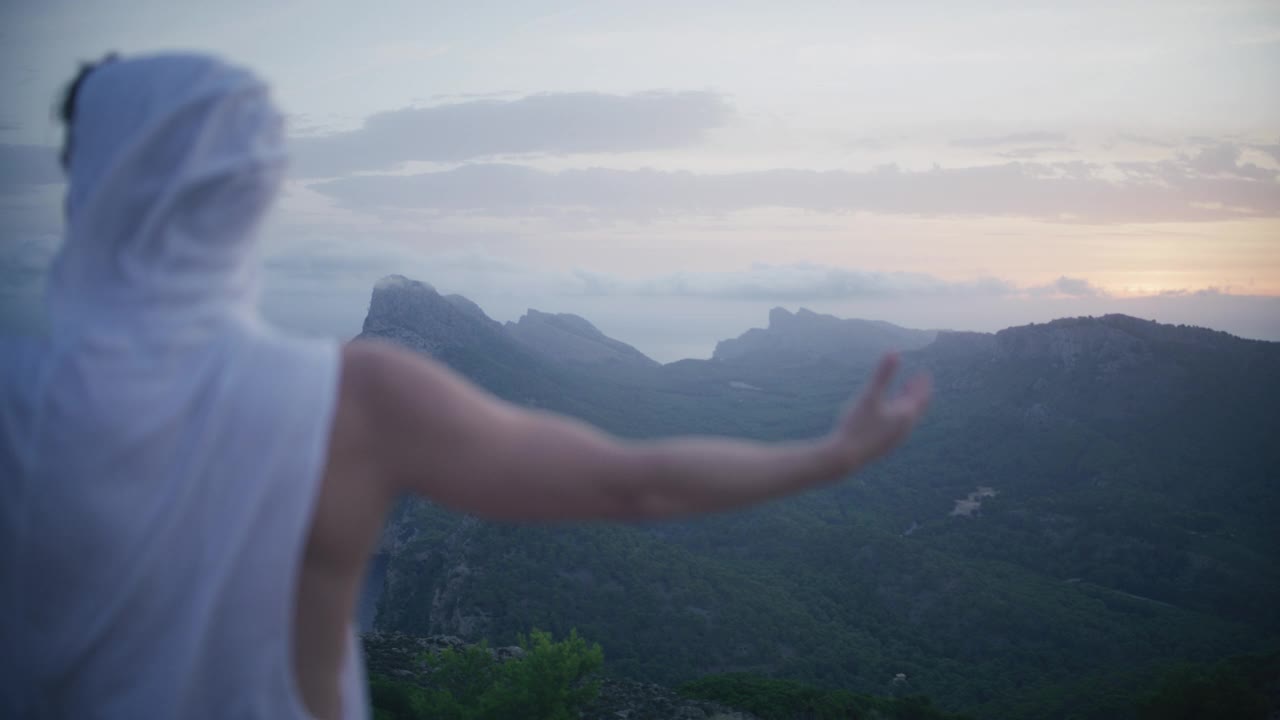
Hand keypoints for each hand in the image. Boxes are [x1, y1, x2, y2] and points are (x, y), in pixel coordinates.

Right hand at [827, 353, 930, 469]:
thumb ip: (882, 374)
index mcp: (905, 415)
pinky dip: (897, 414)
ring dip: (907, 404)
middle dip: (917, 392)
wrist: (845, 456)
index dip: (923, 384)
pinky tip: (885, 414)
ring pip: (907, 418)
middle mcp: (904, 428)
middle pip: (916, 408)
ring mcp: (894, 439)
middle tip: (917, 380)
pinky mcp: (884, 445)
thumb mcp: (869, 395)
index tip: (924, 373)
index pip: (922, 397)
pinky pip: (897, 426)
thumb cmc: (857, 424)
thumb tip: (894, 351)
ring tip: (902, 394)